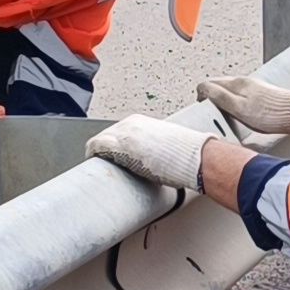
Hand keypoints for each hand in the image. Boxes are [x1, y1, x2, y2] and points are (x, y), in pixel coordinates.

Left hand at [86, 114, 212, 189]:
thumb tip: (152, 159)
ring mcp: (124, 134)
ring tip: (101, 167)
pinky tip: (93, 163)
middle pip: (106, 136)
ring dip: (99, 154)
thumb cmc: (187, 154)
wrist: (196, 158)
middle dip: (104, 150)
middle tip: (105, 165)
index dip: (112, 146)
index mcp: (140, 122)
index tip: (112, 157)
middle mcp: (130, 124)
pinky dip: (93, 154)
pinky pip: (97, 146)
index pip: (117, 133)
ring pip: (100, 141)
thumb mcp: (165, 144)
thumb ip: (152, 147)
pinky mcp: (121, 146)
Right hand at [197, 76, 289, 135]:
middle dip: (212, 97)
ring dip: (224, 101)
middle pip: (220, 86)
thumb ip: (219, 97)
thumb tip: (202, 89)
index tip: (203, 108)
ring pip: (231, 91)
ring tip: (225, 115)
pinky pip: (242, 97)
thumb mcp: (239, 108)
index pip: (209, 83)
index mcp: (236, 83)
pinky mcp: (262, 95)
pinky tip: (241, 115)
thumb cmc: (270, 114)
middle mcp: (245, 82)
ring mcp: (254, 88)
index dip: (202, 96)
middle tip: (212, 112)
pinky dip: (236, 105)